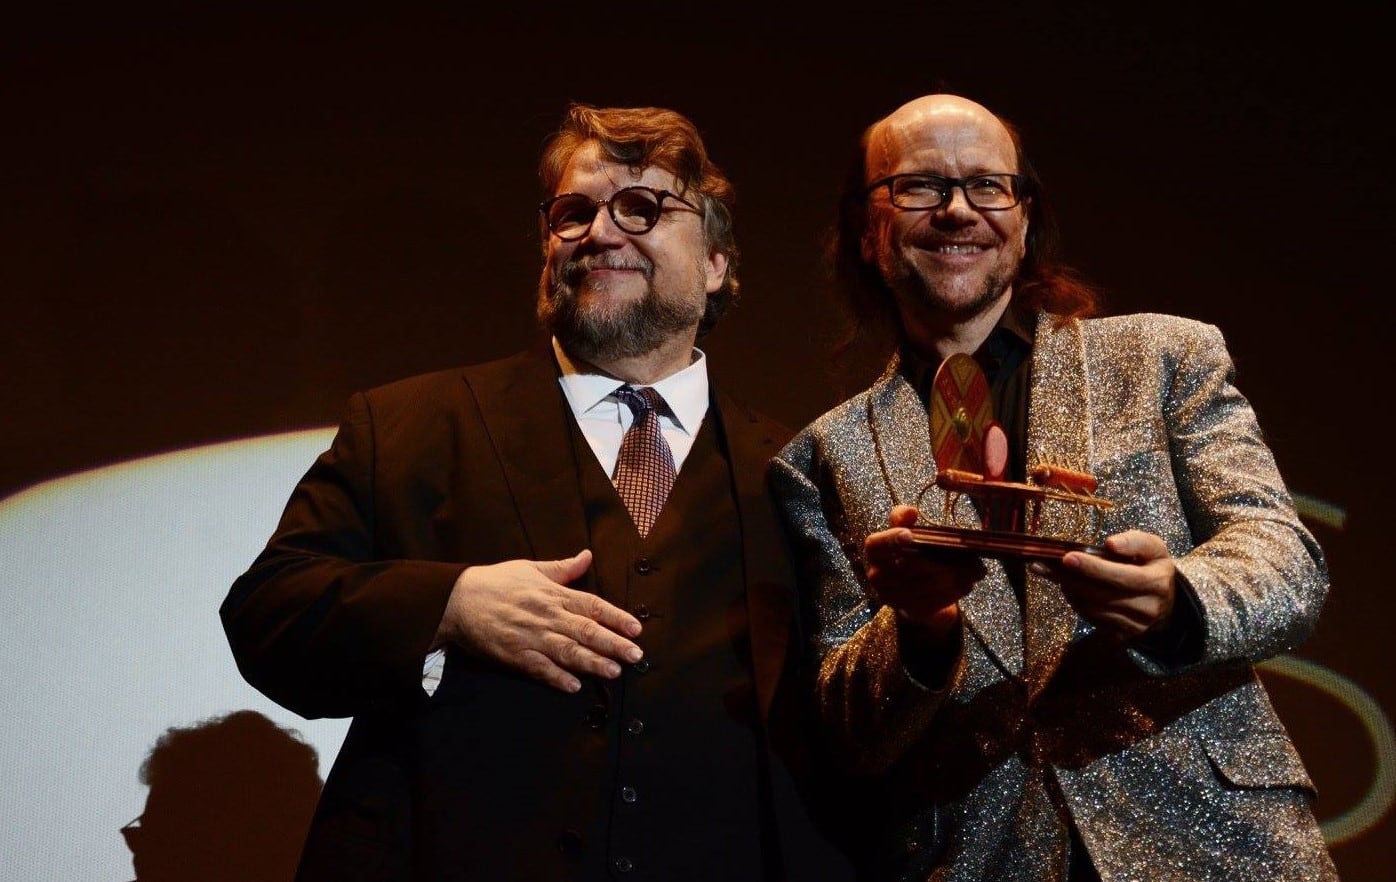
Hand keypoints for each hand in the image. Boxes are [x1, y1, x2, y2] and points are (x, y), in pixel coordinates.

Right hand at [435, 549, 643, 692]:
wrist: (456, 599)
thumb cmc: (496, 582)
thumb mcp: (531, 568)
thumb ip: (563, 568)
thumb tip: (587, 555)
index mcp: (553, 594)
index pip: (592, 605)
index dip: (616, 617)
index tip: (636, 628)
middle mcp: (546, 615)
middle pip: (586, 630)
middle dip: (613, 643)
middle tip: (635, 655)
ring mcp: (531, 637)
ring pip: (567, 651)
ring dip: (592, 662)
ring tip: (614, 672)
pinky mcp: (514, 655)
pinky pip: (539, 669)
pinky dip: (556, 677)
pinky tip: (574, 686)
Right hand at [863, 505, 984, 639]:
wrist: (911, 593)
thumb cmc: (909, 554)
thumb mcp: (904, 531)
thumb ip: (903, 517)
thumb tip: (911, 511)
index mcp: (874, 551)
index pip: (877, 544)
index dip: (891, 539)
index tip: (909, 535)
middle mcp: (877, 575)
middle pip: (913, 566)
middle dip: (944, 561)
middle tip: (971, 558)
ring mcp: (892, 597)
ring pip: (928, 585)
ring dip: (957, 577)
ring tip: (976, 570)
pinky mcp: (908, 610)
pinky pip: (934, 601)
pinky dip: (955, 592)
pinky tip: (968, 584)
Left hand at [1048, 529, 1177, 638]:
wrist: (1168, 603)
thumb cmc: (1154, 567)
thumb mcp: (1154, 548)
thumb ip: (1135, 541)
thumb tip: (1110, 543)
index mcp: (1156, 582)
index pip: (1121, 576)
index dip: (1093, 568)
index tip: (1067, 557)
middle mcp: (1147, 608)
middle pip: (1102, 595)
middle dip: (1071, 579)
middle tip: (1046, 565)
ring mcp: (1135, 625)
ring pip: (1093, 609)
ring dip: (1070, 591)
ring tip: (1057, 574)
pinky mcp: (1122, 636)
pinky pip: (1092, 620)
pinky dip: (1077, 603)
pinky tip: (1070, 589)